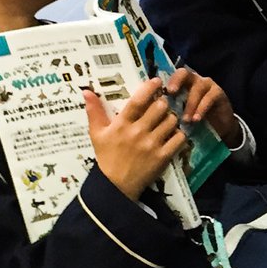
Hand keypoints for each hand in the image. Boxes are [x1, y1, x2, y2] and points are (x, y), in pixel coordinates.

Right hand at [84, 78, 187, 199]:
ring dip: (171, 119)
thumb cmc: (107, 157)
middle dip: (162, 104)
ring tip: (166, 122)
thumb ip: (94, 112)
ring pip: (171, 121)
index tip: (157, 81)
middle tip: (161, 106)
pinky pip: (179, 138)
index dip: (149, 88)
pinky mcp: (163, 157)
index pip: (138, 101)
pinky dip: (179, 135)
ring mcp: (152, 145)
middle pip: (160, 108)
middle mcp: (137, 132)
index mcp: (121, 124)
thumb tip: (87, 91)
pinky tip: (173, 136)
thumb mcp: (96, 134)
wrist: (116, 185)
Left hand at [165, 66, 241, 146]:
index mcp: (180, 84)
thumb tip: (150, 112)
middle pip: (184, 72)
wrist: (218, 128)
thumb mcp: (179, 115)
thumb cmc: (193, 120)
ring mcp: (207, 85)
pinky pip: (210, 97)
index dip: (163, 81)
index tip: (157, 92)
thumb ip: (168, 110)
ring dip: (190, 103)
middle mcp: (193, 80)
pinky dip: (202, 108)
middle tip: (171, 93)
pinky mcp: (218, 93)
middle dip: (176, 81)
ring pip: (198, 87)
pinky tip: (196, 119)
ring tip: (186, 119)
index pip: (169, 76)